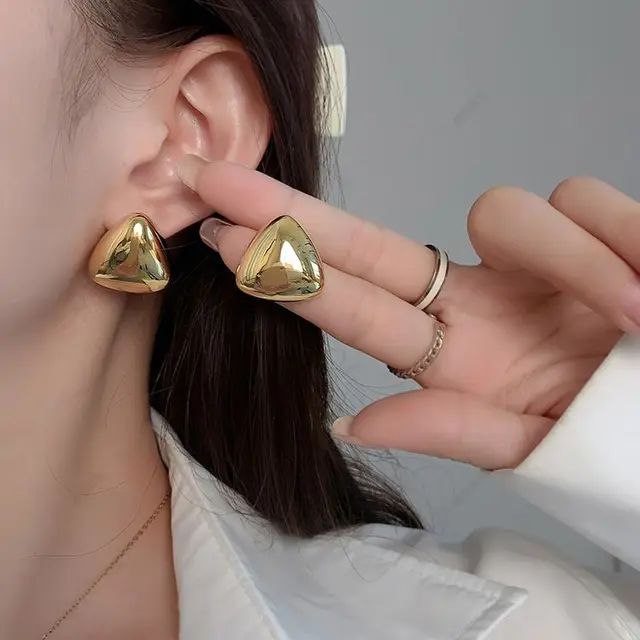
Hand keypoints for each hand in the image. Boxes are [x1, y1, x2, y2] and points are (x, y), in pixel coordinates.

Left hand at [181, 158, 638, 468]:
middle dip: (297, 213)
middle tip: (215, 181)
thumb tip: (347, 426)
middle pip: (372, 244)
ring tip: (635, 317)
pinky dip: (617, 243)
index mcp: (455, 358)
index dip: (294, 274)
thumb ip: (450, 430)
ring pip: (505, 211)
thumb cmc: (620, 441)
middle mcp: (478, 302)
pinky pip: (583, 202)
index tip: (225, 243)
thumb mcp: (534, 447)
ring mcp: (527, 262)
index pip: (357, 306)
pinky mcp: (590, 228)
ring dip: (570, 259)